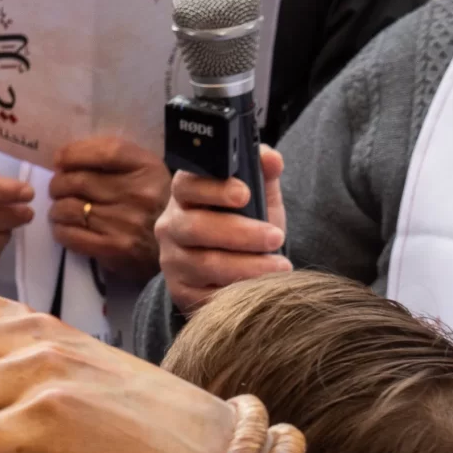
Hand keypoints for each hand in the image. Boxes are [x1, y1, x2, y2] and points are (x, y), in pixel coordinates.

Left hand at [50, 131, 168, 277]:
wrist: (180, 247)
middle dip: (58, 184)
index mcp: (148, 168)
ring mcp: (127, 223)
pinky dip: (60, 230)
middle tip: (58, 189)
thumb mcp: (147, 171)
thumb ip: (114, 158)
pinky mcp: (116, 249)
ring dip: (56, 208)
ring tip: (61, 209)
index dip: (73, 153)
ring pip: (69, 208)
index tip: (60, 160)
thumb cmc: (155, 203)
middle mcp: (139, 194)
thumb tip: (64, 158)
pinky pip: (71, 235)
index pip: (104, 151)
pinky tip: (65, 228)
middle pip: (78, 181)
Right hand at [156, 144, 288, 314]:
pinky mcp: (181, 291)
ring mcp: (173, 260)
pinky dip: (237, 293)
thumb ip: (263, 175)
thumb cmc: (244, 224)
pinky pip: (206, 295)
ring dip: (247, 267)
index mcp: (186, 194)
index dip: (213, 188)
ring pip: (205, 264)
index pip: (187, 184)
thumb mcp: (257, 198)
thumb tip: (271, 157)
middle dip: (241, 233)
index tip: (244, 193)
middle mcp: (172, 225)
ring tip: (280, 267)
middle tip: (277, 237)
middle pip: (197, 228)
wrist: (232, 269)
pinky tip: (260, 290)